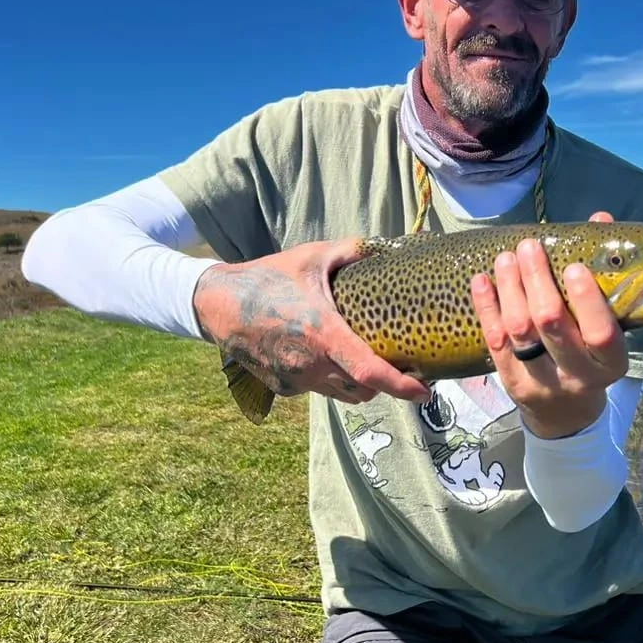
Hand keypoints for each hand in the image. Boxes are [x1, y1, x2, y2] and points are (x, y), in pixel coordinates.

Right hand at [192, 238, 431, 405]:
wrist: (217, 303)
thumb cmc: (268, 277)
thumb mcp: (312, 258)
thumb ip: (352, 252)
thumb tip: (385, 248)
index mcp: (323, 334)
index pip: (371, 372)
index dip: (402, 386)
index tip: (425, 392)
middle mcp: (311, 364)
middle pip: (363, 390)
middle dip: (385, 384)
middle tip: (399, 366)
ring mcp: (295, 379)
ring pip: (342, 394)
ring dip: (358, 384)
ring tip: (364, 361)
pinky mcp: (283, 387)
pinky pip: (318, 389)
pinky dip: (330, 379)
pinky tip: (325, 356)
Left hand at [469, 211, 628, 438]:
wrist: (566, 414)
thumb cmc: (592, 355)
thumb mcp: (609, 325)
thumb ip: (606, 272)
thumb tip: (601, 219)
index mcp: (610, 363)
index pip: (601, 333)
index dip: (587, 300)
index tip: (573, 267)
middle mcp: (577, 376)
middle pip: (552, 326)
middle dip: (537, 281)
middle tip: (528, 247)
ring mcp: (541, 382)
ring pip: (520, 332)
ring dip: (510, 289)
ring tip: (506, 257)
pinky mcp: (511, 383)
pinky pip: (495, 342)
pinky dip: (487, 308)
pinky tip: (482, 281)